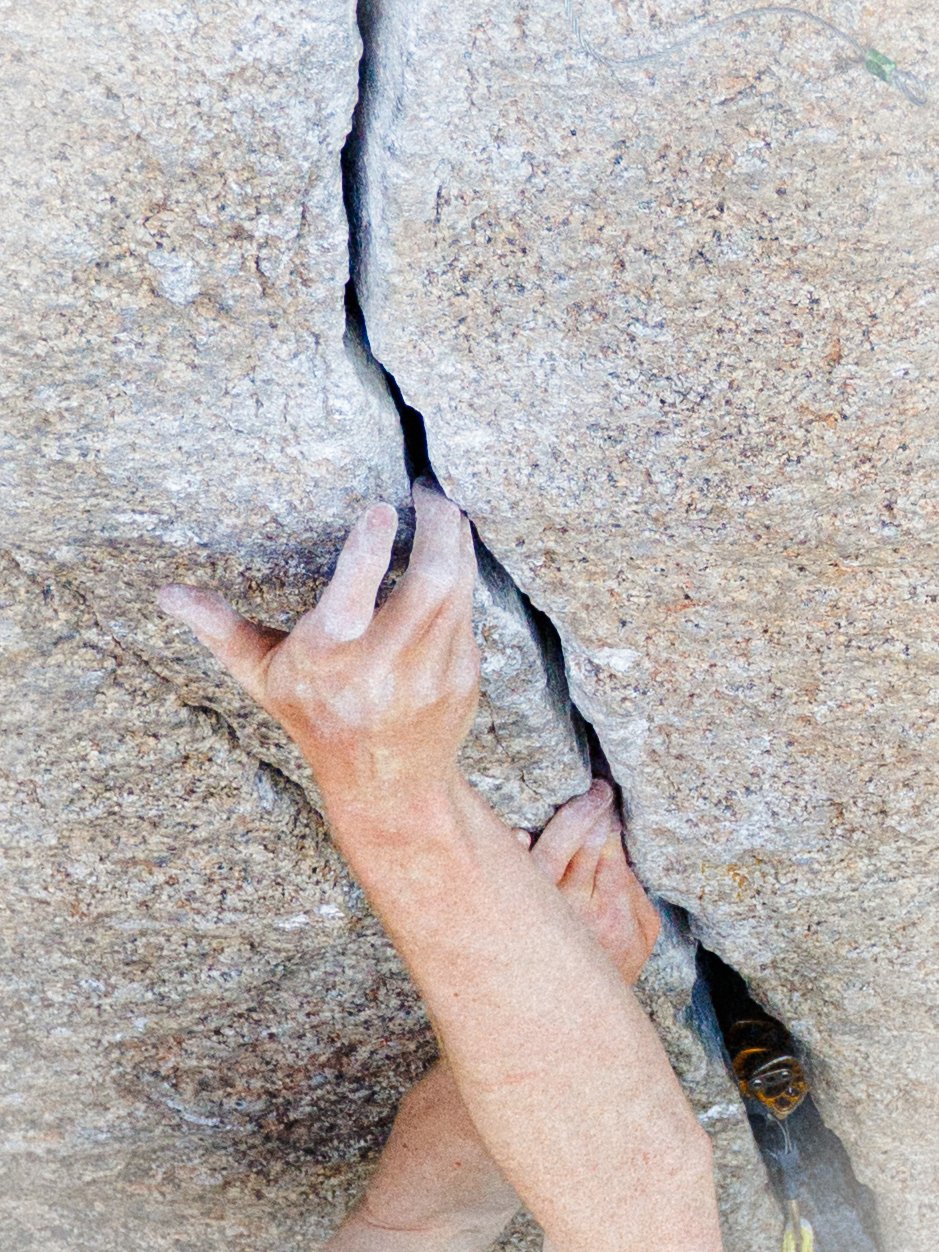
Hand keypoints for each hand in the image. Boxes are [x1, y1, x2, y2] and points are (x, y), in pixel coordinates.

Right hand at [157, 481, 479, 812]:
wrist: (389, 786)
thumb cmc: (316, 720)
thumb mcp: (264, 679)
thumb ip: (222, 631)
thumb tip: (166, 594)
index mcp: (328, 662)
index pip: (350, 602)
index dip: (369, 552)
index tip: (382, 509)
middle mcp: (384, 669)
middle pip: (429, 583)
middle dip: (437, 527)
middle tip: (426, 491)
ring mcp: (431, 673)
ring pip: (457, 589)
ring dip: (455, 540)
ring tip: (441, 510)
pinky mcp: (463, 675)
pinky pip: (469, 610)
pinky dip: (463, 572)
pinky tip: (452, 550)